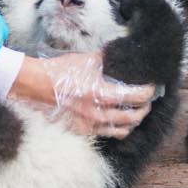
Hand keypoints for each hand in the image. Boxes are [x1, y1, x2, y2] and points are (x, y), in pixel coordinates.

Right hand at [8, 53, 157, 137]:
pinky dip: (117, 128)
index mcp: (99, 93)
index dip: (148, 92)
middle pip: (133, 117)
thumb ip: (105, 59)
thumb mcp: (84, 60)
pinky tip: (118, 120)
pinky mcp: (82, 131)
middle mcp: (96, 112)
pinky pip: (106, 134)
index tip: (152, 87)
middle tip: (148, 100)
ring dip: (133, 121)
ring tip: (136, 112)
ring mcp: (89, 125)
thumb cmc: (58, 72)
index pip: (134, 96)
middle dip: (145, 108)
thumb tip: (122, 53)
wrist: (34, 87)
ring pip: (122, 130)